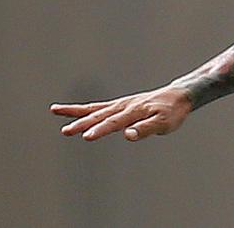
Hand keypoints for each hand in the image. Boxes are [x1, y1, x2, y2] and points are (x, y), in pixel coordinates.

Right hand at [51, 86, 191, 141]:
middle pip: (99, 115)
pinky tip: (68, 111)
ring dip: (76, 112)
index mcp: (133, 111)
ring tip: (55, 111)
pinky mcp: (119, 106)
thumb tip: (127, 135)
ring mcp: (120, 105)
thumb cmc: (172, 112)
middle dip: (82, 124)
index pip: (113, 123)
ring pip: (94, 108)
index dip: (100, 130)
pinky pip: (97, 107)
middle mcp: (123, 106)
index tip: (86, 136)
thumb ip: (146, 129)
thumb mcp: (164, 123)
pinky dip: (83, 109)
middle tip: (66, 131)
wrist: (178, 96)